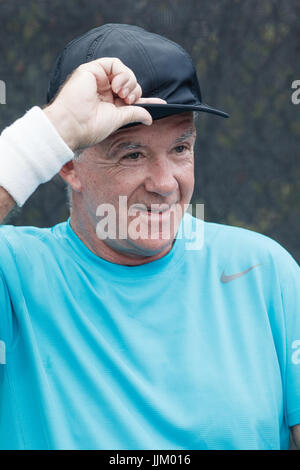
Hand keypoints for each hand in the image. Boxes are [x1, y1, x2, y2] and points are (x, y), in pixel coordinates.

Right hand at [43, 57, 165, 150]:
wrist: (73, 125)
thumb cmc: (90, 127)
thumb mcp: (118, 119)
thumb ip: (134, 113)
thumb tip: (150, 117)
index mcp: (108, 104)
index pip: (131, 97)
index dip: (146, 99)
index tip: (162, 104)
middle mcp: (103, 91)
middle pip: (130, 83)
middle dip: (135, 91)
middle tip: (128, 101)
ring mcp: (97, 79)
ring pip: (123, 71)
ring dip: (128, 81)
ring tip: (121, 94)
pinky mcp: (91, 70)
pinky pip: (113, 62)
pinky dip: (121, 72)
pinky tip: (117, 85)